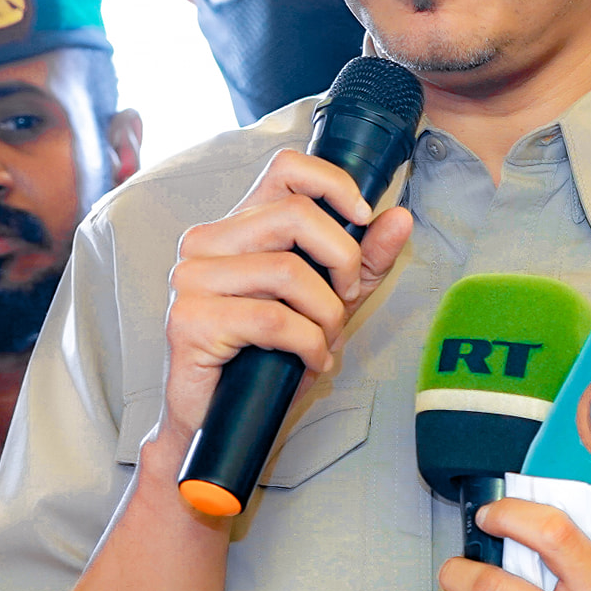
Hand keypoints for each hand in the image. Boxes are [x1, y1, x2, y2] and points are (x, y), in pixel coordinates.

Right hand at [158, 149, 411, 453]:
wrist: (219, 422)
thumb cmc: (267, 359)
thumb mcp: (327, 302)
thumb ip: (364, 260)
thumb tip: (400, 217)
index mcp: (235, 227)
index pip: (285, 168)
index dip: (333, 183)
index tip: (362, 217)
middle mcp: (204, 243)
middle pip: (295, 216)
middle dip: (343, 260)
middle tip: (347, 299)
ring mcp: (191, 280)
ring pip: (288, 270)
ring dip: (325, 314)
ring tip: (324, 340)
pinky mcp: (190, 320)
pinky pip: (273, 319)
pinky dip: (308, 344)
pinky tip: (310, 360)